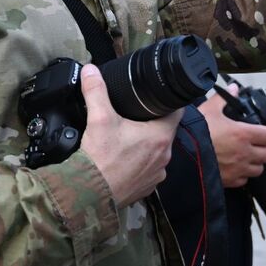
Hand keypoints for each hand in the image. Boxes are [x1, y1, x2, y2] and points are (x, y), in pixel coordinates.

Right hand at [78, 64, 180, 207]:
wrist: (90, 195)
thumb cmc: (100, 159)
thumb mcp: (98, 118)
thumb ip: (95, 90)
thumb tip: (91, 70)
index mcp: (160, 136)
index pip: (176, 112)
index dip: (168, 102)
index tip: (159, 96)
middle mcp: (164, 157)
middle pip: (164, 131)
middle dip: (152, 122)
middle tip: (135, 115)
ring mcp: (156, 174)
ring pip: (156, 151)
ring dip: (146, 144)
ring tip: (126, 137)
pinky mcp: (146, 187)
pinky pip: (147, 169)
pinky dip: (138, 163)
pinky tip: (123, 159)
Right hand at [199, 85, 265, 187]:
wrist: (183, 154)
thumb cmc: (195, 132)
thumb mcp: (209, 109)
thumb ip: (223, 98)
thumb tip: (233, 89)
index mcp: (243, 134)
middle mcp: (244, 153)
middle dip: (265, 148)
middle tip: (258, 142)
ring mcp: (238, 169)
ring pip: (258, 169)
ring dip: (256, 162)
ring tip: (248, 155)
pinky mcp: (229, 181)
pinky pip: (244, 180)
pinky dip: (243, 174)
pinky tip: (236, 167)